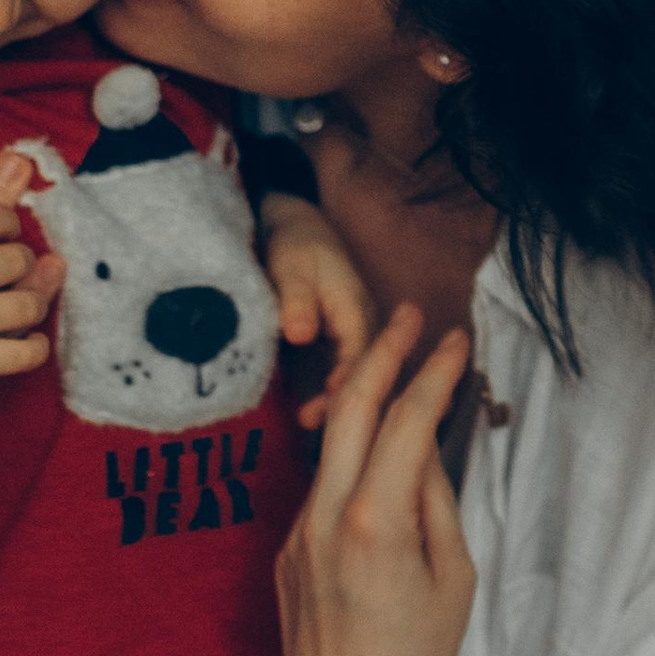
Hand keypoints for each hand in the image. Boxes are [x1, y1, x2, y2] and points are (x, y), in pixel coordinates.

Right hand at [0, 103, 62, 457]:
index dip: (9, 223)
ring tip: (19, 307)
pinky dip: (34, 348)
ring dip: (31, 304)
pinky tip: (25, 343)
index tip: (6, 233)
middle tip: (11, 273)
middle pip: (16, 258)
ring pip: (28, 303)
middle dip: (20, 263)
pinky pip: (26, 352)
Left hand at [257, 195, 376, 431]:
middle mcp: (362, 329)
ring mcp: (351, 341)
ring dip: (334, 404)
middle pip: (362, 373)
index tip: (325, 404)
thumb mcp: (292, 266)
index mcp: (356, 309)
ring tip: (306, 425)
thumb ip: (296, 299)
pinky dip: (327, 397)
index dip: (344, 381)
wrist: (296, 230)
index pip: (358, 353)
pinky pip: (339, 378)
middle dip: (341, 402)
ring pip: (353, 379)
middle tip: (311, 423)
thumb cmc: (295, 245)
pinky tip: (308, 418)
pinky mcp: (338, 348)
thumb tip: (299, 332)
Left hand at [277, 303, 475, 655]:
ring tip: (395, 370)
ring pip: (331, 450)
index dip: (432, 372)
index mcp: (375, 522)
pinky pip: (321, 494)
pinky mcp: (284, 559)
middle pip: (348, 408)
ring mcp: (295, 537)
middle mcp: (323, 518)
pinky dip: (350, 465)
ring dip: (361, 404)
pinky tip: (377, 461)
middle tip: (408, 315)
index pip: (405, 421)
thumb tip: (425, 444)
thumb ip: (436, 500)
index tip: (456, 339)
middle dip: (379, 353)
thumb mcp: (453, 576)